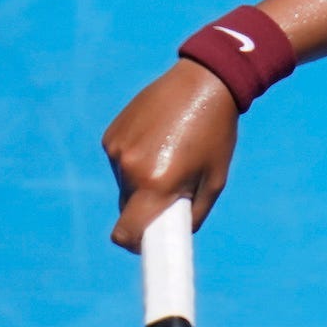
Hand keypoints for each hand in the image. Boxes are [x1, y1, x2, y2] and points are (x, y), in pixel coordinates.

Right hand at [101, 61, 238, 250]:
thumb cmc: (216, 135)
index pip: (127, 233)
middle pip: (128, 209)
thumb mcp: (216, 180)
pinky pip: (120, 161)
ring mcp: (116, 150)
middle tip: (176, 188)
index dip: (136, 244)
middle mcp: (128, 168)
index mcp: (155, 183)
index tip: (149, 244)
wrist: (204, 82)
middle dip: (147, 208)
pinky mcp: (110, 134)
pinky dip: (136, 160)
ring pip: (124, 184)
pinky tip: (159, 138)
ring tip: (173, 153)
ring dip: (143, 180)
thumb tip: (174, 235)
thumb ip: (194, 214)